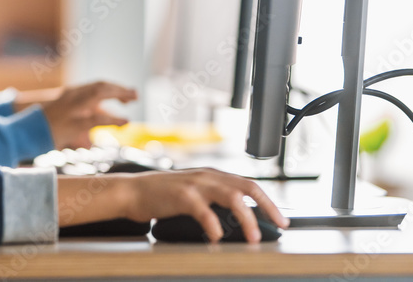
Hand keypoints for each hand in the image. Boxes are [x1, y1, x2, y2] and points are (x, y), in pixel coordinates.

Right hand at [40, 81, 136, 148]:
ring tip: (132, 100)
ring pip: (98, 93)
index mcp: (70, 94)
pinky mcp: (73, 122)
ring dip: (118, 94)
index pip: (96, 85)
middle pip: (100, 86)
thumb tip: (92, 137)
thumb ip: (80, 124)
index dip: (114, 88)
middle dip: (119, 88)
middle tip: (135, 94)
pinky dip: (114, 119)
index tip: (126, 94)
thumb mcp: (64, 120)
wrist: (26, 132)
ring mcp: (72, 108)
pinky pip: (97, 118)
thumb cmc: (45, 129)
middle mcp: (72, 96)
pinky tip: (125, 121)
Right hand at [117, 168, 288, 242]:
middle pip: (247, 187)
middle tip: (280, 225)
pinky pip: (204, 211)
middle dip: (267, 207)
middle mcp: (207, 176)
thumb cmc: (161, 195)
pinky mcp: (181, 196)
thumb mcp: (192, 192)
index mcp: (212, 175)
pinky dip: (214, 226)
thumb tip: (235, 221)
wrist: (131, 191)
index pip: (248, 184)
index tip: (281, 219)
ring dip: (247, 218)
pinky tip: (217, 237)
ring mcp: (195, 185)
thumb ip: (212, 199)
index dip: (268, 201)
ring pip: (232, 197)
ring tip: (253, 238)